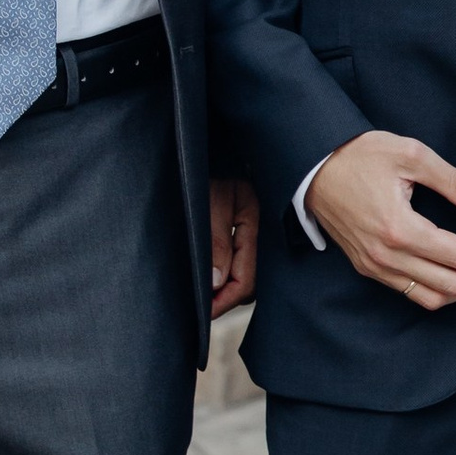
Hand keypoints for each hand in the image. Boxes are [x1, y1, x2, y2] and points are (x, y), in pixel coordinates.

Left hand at [208, 173, 259, 317]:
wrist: (210, 142)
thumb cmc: (211, 165)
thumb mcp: (211, 201)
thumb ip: (216, 240)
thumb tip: (217, 282)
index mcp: (253, 225)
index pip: (245, 281)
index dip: (224, 301)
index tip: (202, 312)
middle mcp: (256, 231)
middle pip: (248, 282)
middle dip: (226, 299)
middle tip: (199, 308)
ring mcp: (250, 229)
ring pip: (244, 272)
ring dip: (225, 286)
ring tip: (202, 294)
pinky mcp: (241, 225)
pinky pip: (238, 259)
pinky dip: (225, 272)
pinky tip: (209, 274)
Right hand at [306, 131, 455, 311]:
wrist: (314, 168)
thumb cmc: (359, 157)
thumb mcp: (410, 154)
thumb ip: (452, 180)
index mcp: (399, 229)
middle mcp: (387, 257)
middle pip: (452, 285)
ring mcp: (376, 267)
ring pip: (433, 298)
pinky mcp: (369, 268)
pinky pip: (412, 294)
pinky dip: (439, 290)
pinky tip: (452, 271)